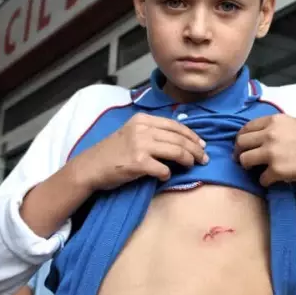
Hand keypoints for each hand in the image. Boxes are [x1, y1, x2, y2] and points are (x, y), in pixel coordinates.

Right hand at [73, 113, 207, 190]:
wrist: (91, 166)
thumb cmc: (113, 151)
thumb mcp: (132, 133)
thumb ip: (152, 132)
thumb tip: (180, 139)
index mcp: (142, 120)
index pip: (175, 125)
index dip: (192, 135)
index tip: (201, 144)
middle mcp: (142, 129)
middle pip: (179, 138)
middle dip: (195, 149)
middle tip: (204, 158)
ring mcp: (139, 145)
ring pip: (175, 151)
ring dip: (188, 160)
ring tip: (193, 165)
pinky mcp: (137, 163)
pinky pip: (162, 169)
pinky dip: (168, 173)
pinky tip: (167, 176)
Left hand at [233, 114, 295, 186]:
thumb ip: (280, 125)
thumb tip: (267, 131)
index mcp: (275, 120)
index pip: (247, 127)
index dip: (242, 137)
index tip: (242, 145)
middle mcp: (270, 134)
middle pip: (240, 142)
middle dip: (239, 152)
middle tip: (241, 159)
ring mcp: (272, 152)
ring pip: (245, 160)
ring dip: (248, 167)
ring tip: (255, 171)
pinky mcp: (276, 170)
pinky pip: (261, 178)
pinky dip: (265, 181)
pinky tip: (273, 180)